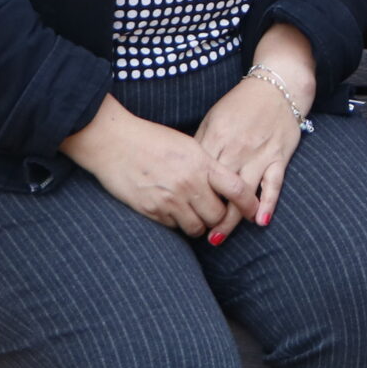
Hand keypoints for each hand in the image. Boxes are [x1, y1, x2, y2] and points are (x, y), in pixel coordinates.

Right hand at [61, 96, 256, 238]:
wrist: (113, 142)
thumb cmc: (151, 139)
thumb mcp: (186, 145)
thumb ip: (206, 164)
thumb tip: (224, 183)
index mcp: (201, 162)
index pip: (236, 189)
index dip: (248, 204)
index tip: (252, 211)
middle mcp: (188, 183)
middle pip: (217, 215)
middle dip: (218, 217)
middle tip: (215, 213)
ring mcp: (169, 200)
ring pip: (196, 228)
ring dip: (198, 224)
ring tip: (193, 213)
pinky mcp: (151, 211)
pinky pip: (173, 227)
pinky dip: (177, 223)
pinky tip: (172, 210)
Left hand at [193, 24, 312, 235]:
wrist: (277, 85)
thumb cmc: (241, 105)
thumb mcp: (214, 118)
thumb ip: (201, 143)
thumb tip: (184, 169)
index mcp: (216, 137)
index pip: (199, 174)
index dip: (189, 196)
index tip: (181, 214)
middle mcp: (237, 148)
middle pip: (219, 189)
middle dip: (208, 214)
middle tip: (198, 236)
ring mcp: (259, 153)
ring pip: (244, 191)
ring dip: (232, 218)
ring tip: (219, 237)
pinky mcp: (279, 156)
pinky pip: (274, 183)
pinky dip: (268, 202)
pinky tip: (261, 221)